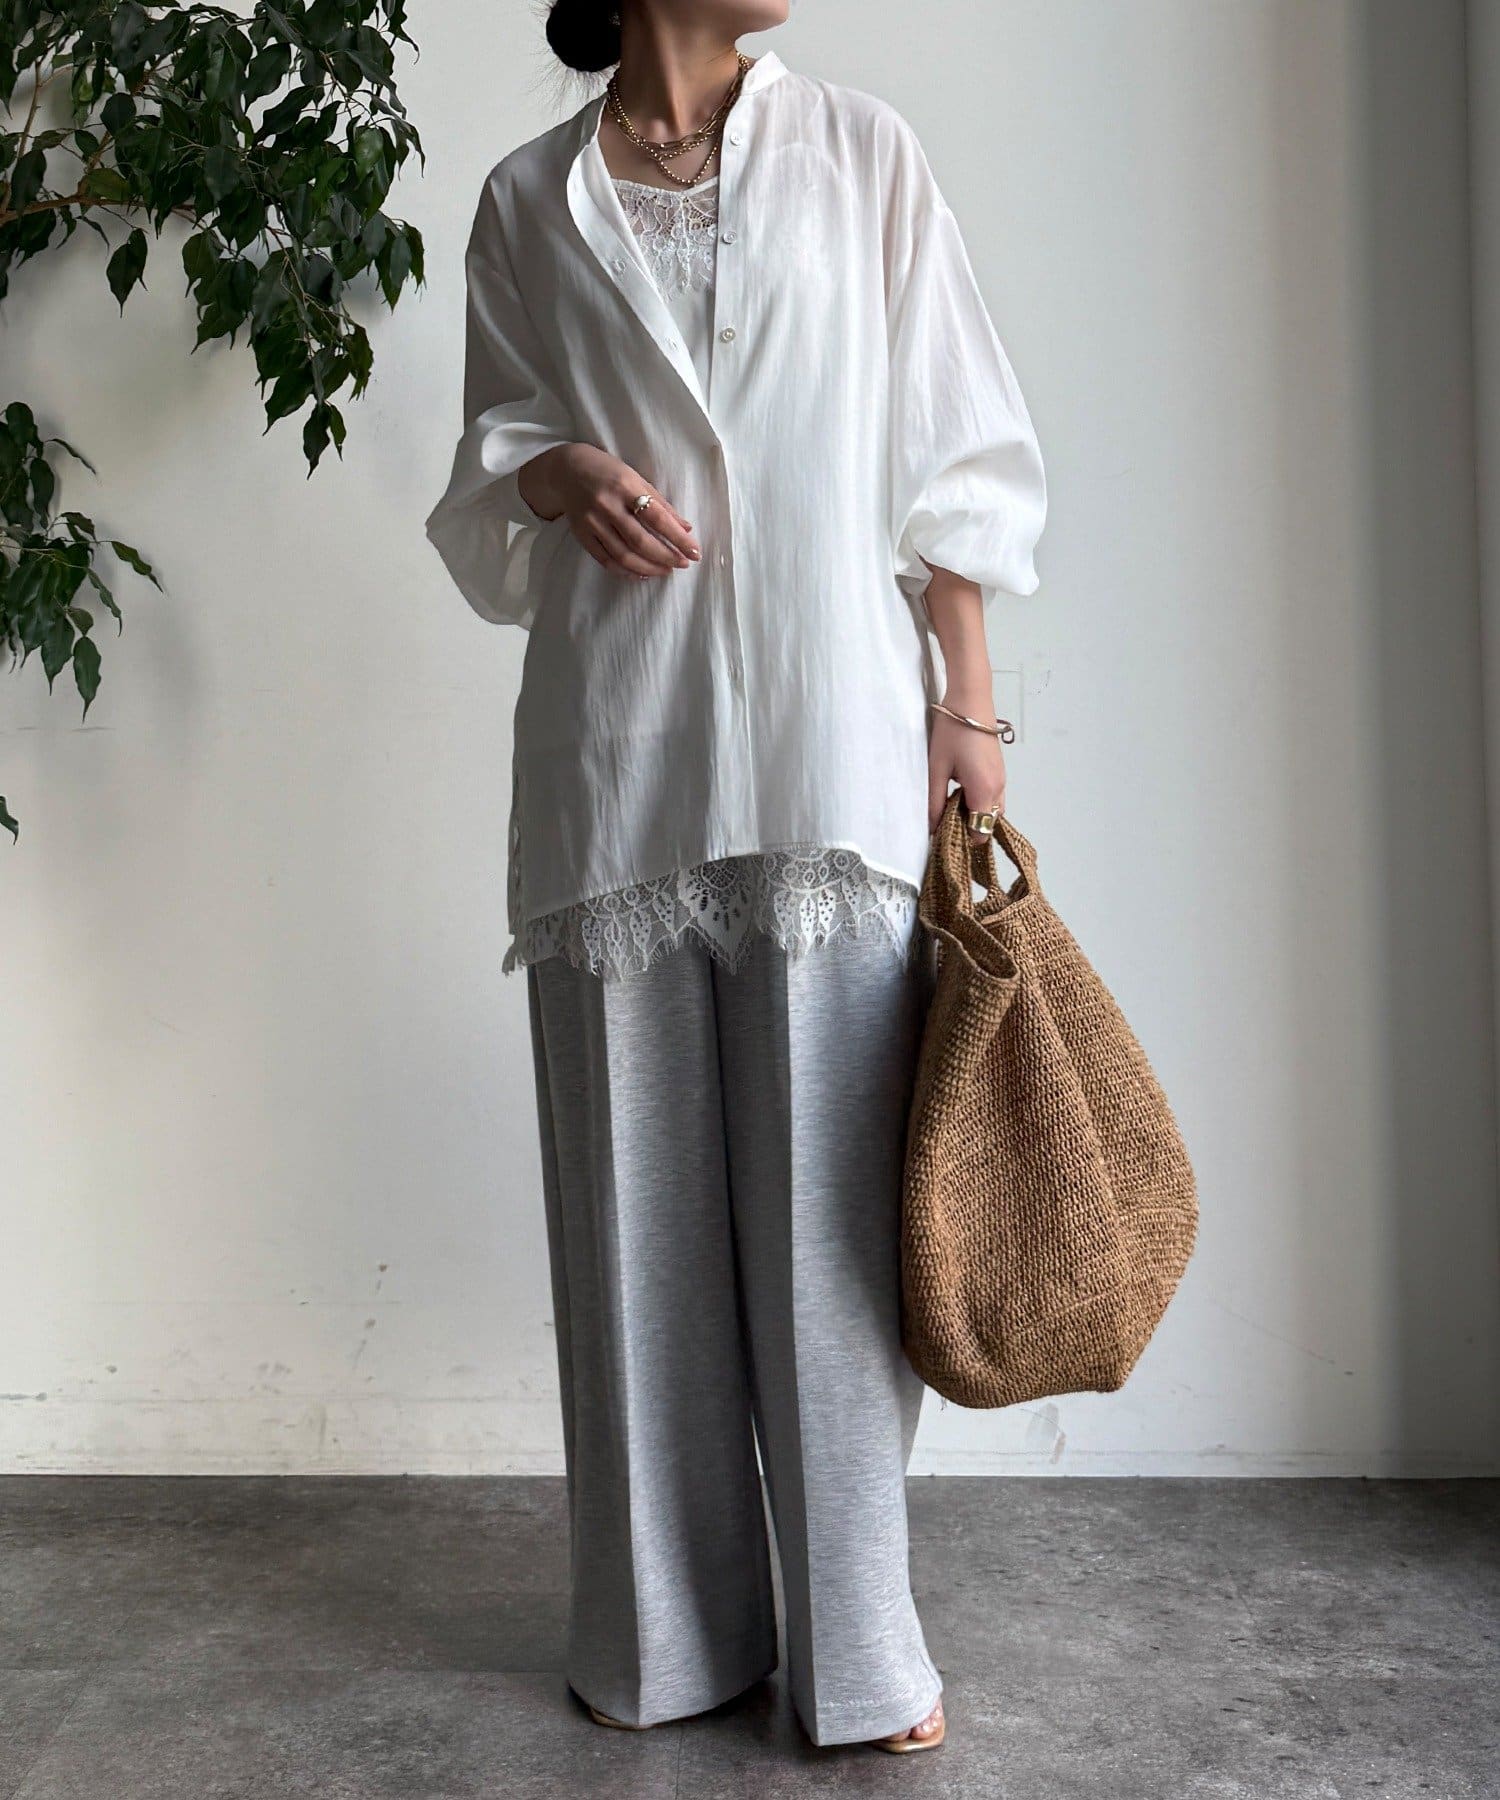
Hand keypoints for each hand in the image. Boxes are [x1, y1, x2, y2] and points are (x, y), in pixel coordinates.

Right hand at [518, 443, 699, 577]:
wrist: (567, 470)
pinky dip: (626, 571)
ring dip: (649, 568)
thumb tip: (686, 528)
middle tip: (682, 564)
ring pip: (623, 555)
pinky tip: (642, 573)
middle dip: (665, 557)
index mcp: (625, 487)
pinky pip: (606, 560)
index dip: (678, 538)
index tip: (694, 552)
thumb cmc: (608, 473)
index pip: (657, 518)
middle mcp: (607, 505)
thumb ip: (661, 504)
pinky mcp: (582, 535)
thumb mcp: (636, 479)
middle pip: (640, 541)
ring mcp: (592, 522)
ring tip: (665, 570)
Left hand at [927, 692, 1006, 846]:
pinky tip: (958, 791)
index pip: (979, 832)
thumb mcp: (937, 768)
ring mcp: (1002, 779)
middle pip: (988, 824)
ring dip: (973, 814)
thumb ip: (934, 801)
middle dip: (968, 828)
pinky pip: (993, 797)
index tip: (942, 835)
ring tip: (949, 805)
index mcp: (984, 791)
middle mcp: (998, 788)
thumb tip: (932, 828)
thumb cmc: (952, 731)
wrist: (971, 699)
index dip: (962, 839)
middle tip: (943, 820)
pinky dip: (979, 802)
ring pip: (992, 811)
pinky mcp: (999, 770)